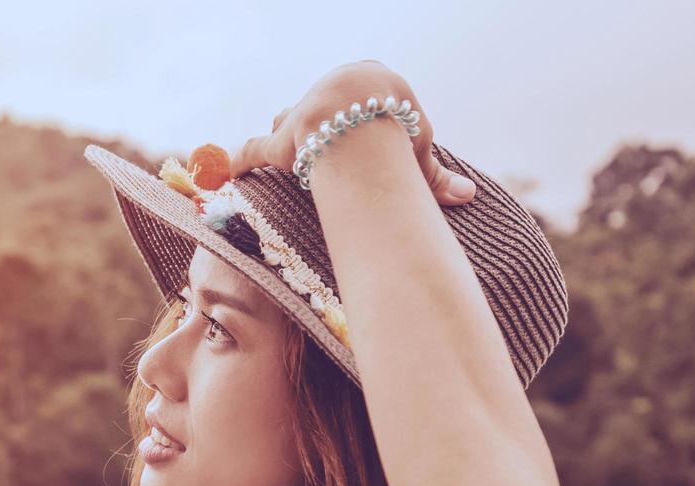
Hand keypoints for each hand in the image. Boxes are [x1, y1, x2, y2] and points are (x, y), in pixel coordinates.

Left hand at [228, 60, 476, 205]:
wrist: (360, 113)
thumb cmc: (398, 129)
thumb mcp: (420, 149)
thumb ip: (435, 176)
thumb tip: (468, 197)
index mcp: (368, 80)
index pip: (359, 100)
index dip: (358, 120)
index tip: (361, 137)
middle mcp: (328, 90)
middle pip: (321, 108)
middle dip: (319, 125)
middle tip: (321, 148)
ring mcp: (303, 114)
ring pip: (289, 121)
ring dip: (288, 136)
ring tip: (286, 151)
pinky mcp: (280, 140)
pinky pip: (255, 150)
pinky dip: (240, 160)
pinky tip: (227, 170)